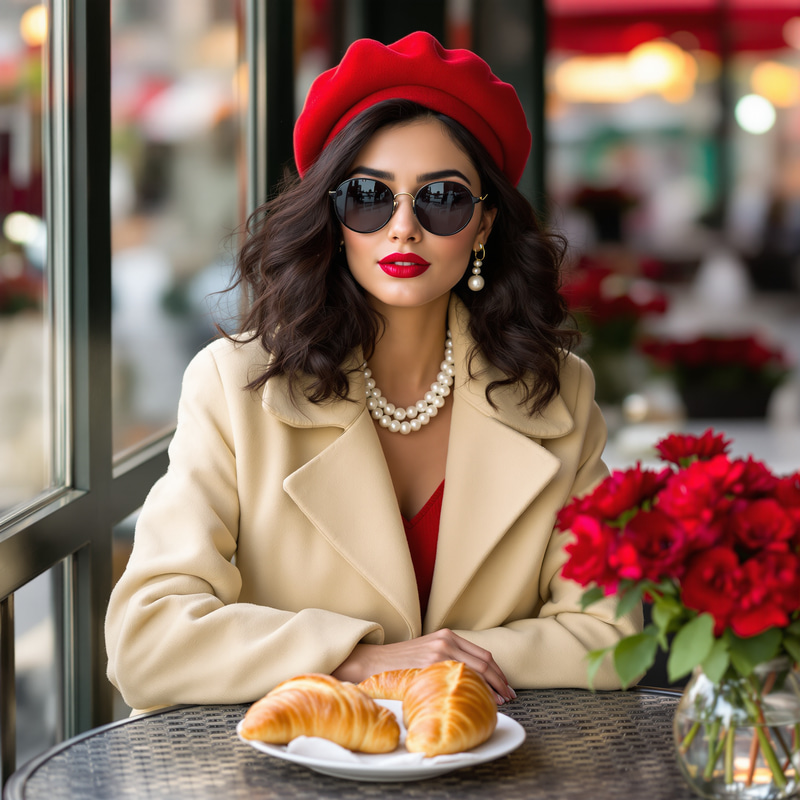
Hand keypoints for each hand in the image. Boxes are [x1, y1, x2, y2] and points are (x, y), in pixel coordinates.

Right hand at [332, 629, 515, 704]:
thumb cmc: (402, 662)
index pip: (483, 654)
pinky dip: (474, 690)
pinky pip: (459, 680)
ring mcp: (438, 654)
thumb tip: (476, 678)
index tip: (506, 686)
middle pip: (485, 662)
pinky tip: (478, 701)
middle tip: (509, 697)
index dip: (498, 672)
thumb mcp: (429, 651)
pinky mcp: (430, 667)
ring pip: (477, 671)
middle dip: (501, 682)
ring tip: (500, 702)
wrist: (375, 663)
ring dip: (492, 688)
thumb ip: (450, 657)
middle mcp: (446, 641)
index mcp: (447, 636)